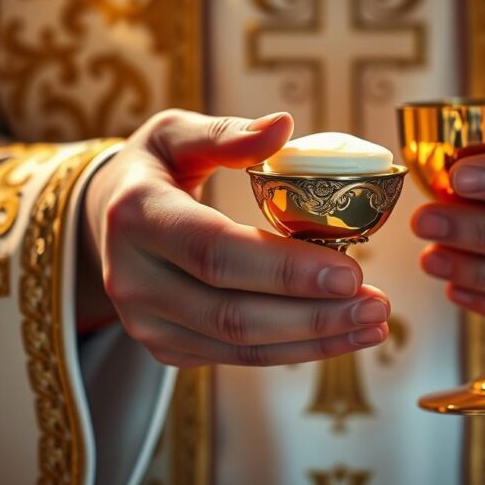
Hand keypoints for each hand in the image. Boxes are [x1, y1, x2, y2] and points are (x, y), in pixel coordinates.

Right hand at [79, 110, 389, 366]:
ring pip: (238, 346)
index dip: (284, 269)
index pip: (216, 252)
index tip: (352, 272)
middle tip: (378, 305)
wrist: (107, 220)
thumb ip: (227, 133)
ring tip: (373, 323)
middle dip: (314, 315)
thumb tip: (284, 126)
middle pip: (231, 314)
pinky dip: (293, 350)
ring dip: (314, 340)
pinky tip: (339, 333)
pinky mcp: (165, 347)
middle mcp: (131, 278)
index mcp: (136, 215)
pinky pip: (236, 357)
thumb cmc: (153, 168)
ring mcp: (145, 322)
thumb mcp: (175, 134)